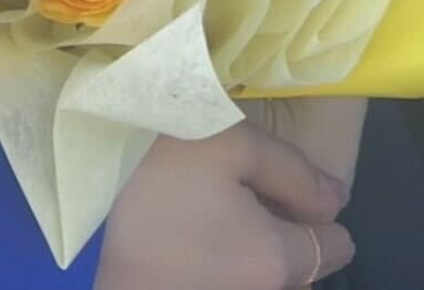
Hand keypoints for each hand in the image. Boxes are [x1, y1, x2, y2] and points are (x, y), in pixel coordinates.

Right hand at [95, 119, 354, 288]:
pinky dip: (226, 257)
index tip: (282, 184)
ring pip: (266, 272)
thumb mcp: (230, 146)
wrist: (86, 228)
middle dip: (285, 227)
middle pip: (302, 263)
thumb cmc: (160, 185)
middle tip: (239, 187)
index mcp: (279, 259)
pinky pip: (235, 278)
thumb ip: (293, 172)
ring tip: (212, 206)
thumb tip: (336, 199)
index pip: (337, 246)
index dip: (318, 209)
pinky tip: (193, 230)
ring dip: (253, 243)